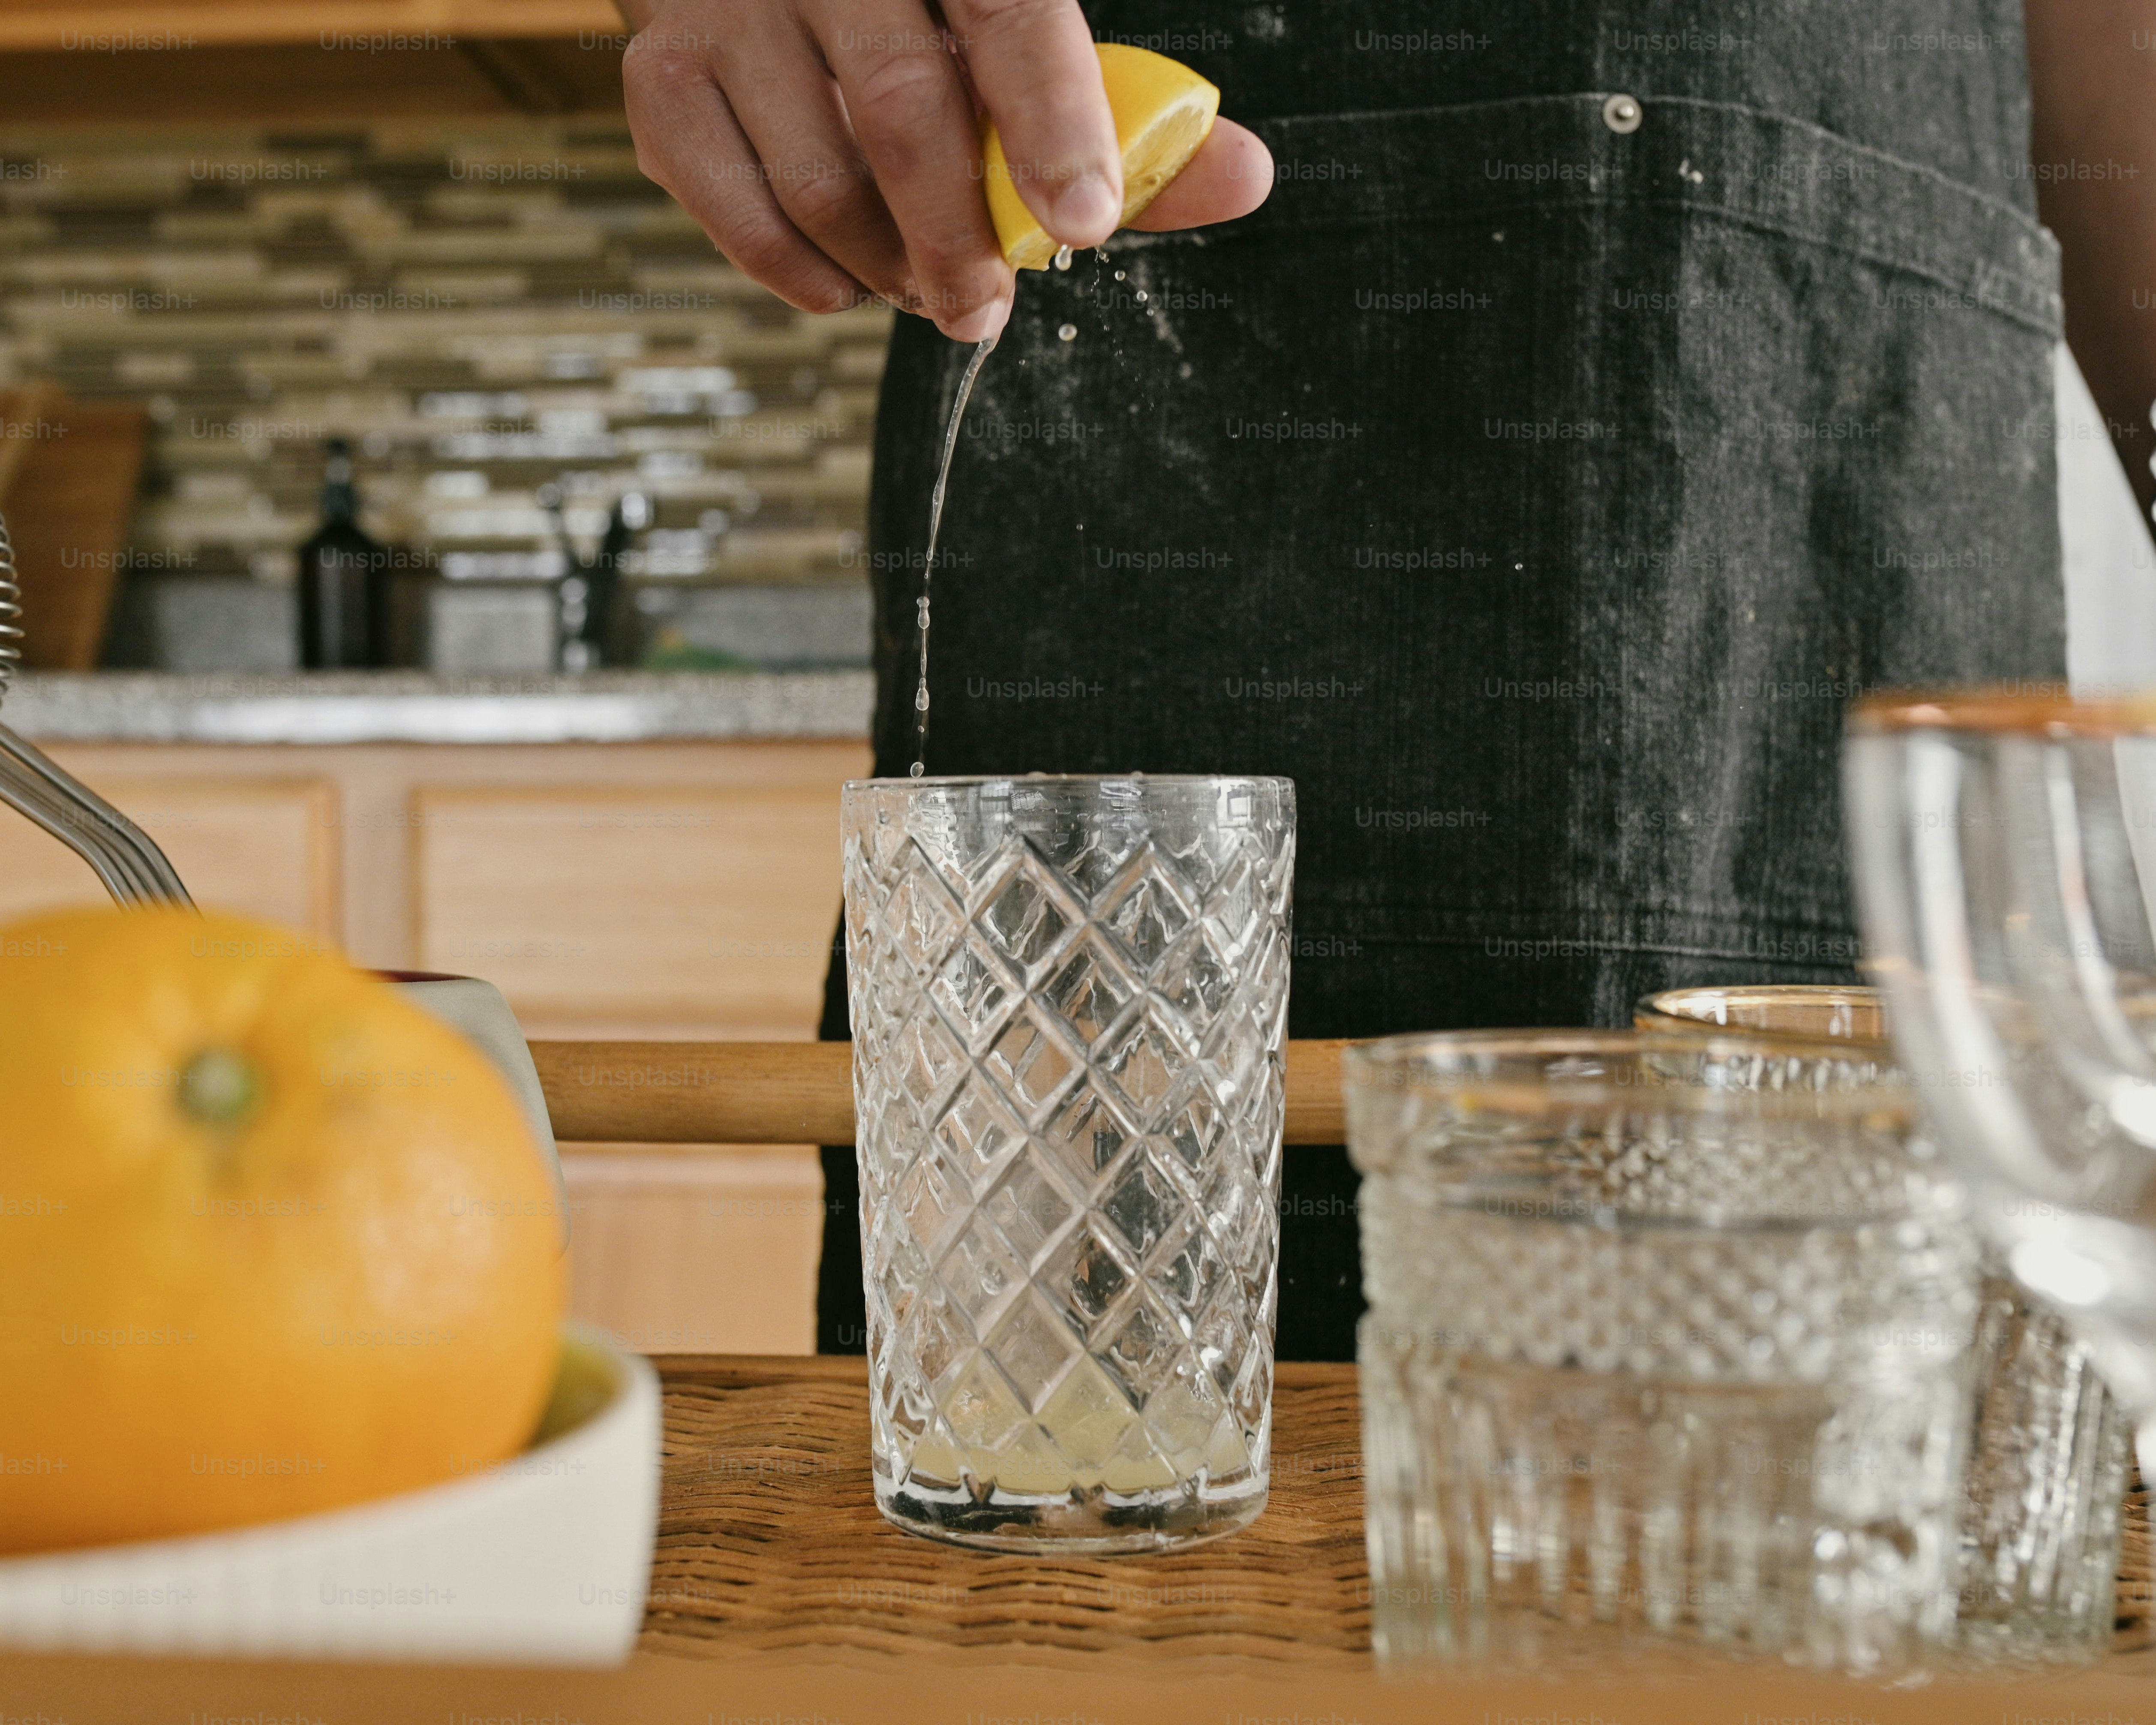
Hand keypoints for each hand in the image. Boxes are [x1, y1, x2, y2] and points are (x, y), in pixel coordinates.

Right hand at [618, 0, 1272, 341]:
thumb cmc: (924, 17)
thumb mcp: (1023, 37)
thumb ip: (1128, 113)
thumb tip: (1243, 177)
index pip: (1007, 14)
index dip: (1051, 121)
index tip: (1083, 222)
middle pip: (901, 113)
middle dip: (960, 241)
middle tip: (987, 309)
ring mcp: (729, 8)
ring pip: (819, 179)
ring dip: (890, 271)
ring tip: (929, 292)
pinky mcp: (662, 76)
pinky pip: (737, 213)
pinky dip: (803, 276)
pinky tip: (850, 280)